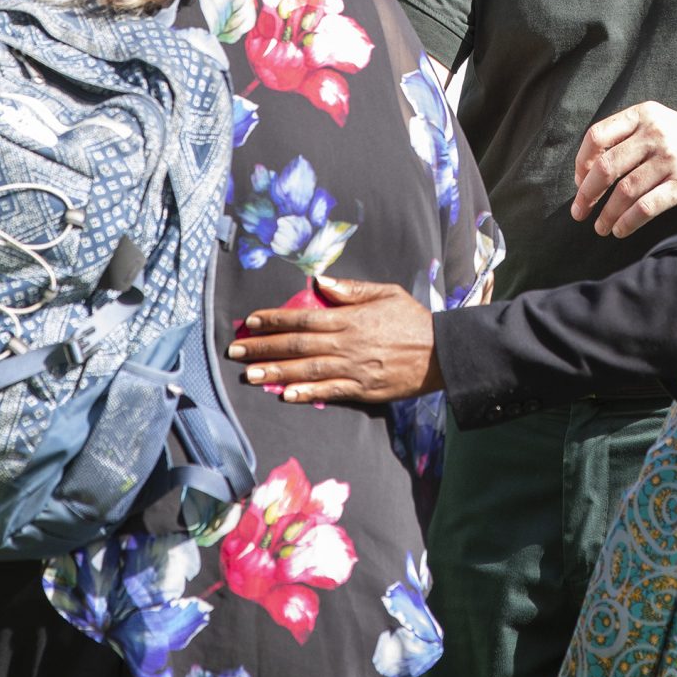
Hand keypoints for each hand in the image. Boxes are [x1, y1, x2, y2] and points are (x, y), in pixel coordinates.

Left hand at [229, 277, 441, 404]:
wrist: (441, 352)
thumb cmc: (413, 319)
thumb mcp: (387, 293)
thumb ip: (352, 289)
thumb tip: (320, 282)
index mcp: (350, 319)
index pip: (303, 319)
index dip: (274, 319)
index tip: (251, 321)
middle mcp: (347, 344)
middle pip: (297, 346)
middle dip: (263, 347)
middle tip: (235, 349)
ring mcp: (353, 369)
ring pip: (306, 371)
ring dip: (275, 373)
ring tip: (249, 374)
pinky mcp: (362, 390)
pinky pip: (329, 392)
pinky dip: (306, 393)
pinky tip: (285, 395)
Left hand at [571, 104, 676, 237]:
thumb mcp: (659, 125)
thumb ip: (627, 138)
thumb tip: (586, 172)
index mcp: (644, 115)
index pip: (598, 136)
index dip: (582, 162)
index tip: (580, 181)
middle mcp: (656, 133)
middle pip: (606, 166)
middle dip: (587, 194)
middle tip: (579, 212)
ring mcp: (670, 159)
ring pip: (624, 191)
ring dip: (606, 214)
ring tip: (600, 227)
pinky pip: (646, 207)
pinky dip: (627, 222)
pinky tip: (620, 230)